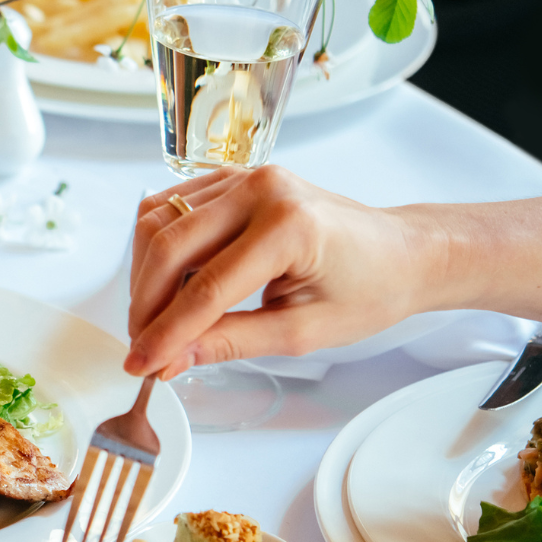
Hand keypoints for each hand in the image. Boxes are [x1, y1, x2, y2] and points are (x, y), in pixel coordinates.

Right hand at [123, 166, 443, 376]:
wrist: (401, 253)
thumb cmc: (369, 288)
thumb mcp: (302, 331)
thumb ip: (231, 342)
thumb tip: (171, 360)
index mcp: (288, 227)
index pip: (205, 288)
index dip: (166, 332)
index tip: (141, 364)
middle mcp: (261, 189)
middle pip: (170, 246)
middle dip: (146, 303)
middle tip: (141, 346)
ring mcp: (245, 176)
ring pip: (159, 220)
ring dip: (144, 273)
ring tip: (151, 318)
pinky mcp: (234, 178)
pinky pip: (172, 204)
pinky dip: (156, 245)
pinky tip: (163, 281)